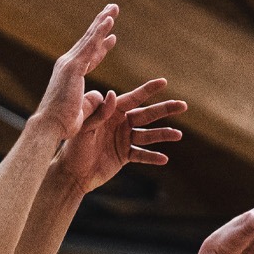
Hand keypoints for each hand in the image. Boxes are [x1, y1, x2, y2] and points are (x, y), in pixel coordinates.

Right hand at [29, 4, 120, 140]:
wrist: (50, 126)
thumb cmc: (64, 124)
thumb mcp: (84, 110)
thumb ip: (93, 101)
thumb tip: (101, 94)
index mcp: (70, 75)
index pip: (90, 56)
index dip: (101, 46)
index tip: (112, 36)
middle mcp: (68, 64)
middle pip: (89, 41)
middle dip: (101, 25)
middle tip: (112, 10)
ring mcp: (69, 64)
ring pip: (90, 38)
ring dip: (102, 21)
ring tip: (114, 8)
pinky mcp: (73, 67)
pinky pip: (90, 45)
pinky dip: (100, 32)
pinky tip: (109, 20)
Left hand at [53, 78, 187, 190]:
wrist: (71, 172)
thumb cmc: (73, 146)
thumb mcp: (85, 126)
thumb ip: (99, 112)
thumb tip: (111, 94)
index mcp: (111, 112)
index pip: (133, 98)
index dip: (148, 90)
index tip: (164, 82)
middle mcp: (120, 124)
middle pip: (147, 115)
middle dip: (165, 109)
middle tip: (183, 105)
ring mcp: (123, 140)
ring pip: (148, 136)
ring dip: (163, 135)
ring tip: (178, 135)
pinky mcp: (124, 156)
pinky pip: (142, 155)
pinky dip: (152, 157)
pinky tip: (164, 158)